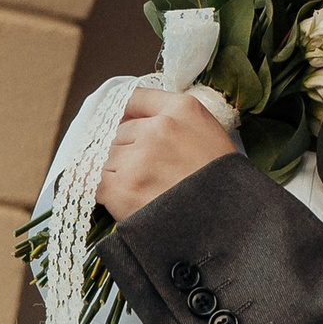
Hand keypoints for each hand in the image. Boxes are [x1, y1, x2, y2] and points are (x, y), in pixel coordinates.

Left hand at [98, 84, 236, 219]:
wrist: (230, 225)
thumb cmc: (221, 184)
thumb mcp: (208, 135)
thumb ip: (174, 119)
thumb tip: (128, 118)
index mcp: (183, 109)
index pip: (134, 98)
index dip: (124, 116)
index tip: (120, 129)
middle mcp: (159, 127)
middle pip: (117, 132)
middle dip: (124, 152)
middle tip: (144, 174)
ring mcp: (140, 157)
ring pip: (104, 156)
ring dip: (115, 173)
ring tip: (141, 192)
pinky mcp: (124, 188)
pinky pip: (92, 180)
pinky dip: (99, 190)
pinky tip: (116, 198)